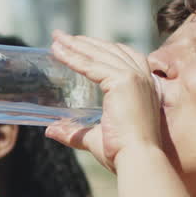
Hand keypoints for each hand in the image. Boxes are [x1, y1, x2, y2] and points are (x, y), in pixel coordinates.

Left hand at [44, 31, 164, 171]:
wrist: (138, 160)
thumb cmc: (123, 154)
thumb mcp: (95, 137)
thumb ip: (75, 131)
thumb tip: (51, 129)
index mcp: (144, 87)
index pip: (121, 58)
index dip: (99, 49)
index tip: (79, 44)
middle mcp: (143, 78)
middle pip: (110, 50)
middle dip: (84, 42)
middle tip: (61, 36)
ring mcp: (134, 77)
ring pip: (99, 55)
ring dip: (76, 45)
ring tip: (56, 39)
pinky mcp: (123, 81)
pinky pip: (92, 65)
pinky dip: (73, 57)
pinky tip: (58, 53)